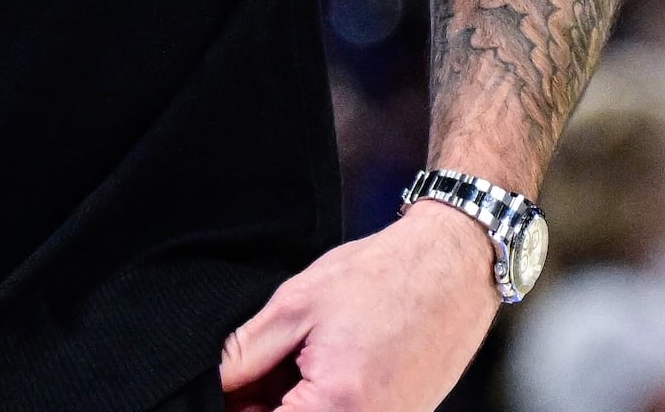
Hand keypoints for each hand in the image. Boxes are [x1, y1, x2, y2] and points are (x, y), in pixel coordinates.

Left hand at [218, 200, 499, 410]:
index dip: (235, 407)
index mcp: (336, 406)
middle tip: (257, 369)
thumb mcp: (296, 305)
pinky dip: (320, 403)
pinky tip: (318, 370)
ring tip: (296, 362)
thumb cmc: (384, 277)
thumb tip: (210, 385)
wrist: (454, 266)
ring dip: (292, 403)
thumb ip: (243, 354)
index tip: (228, 389)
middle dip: (261, 405)